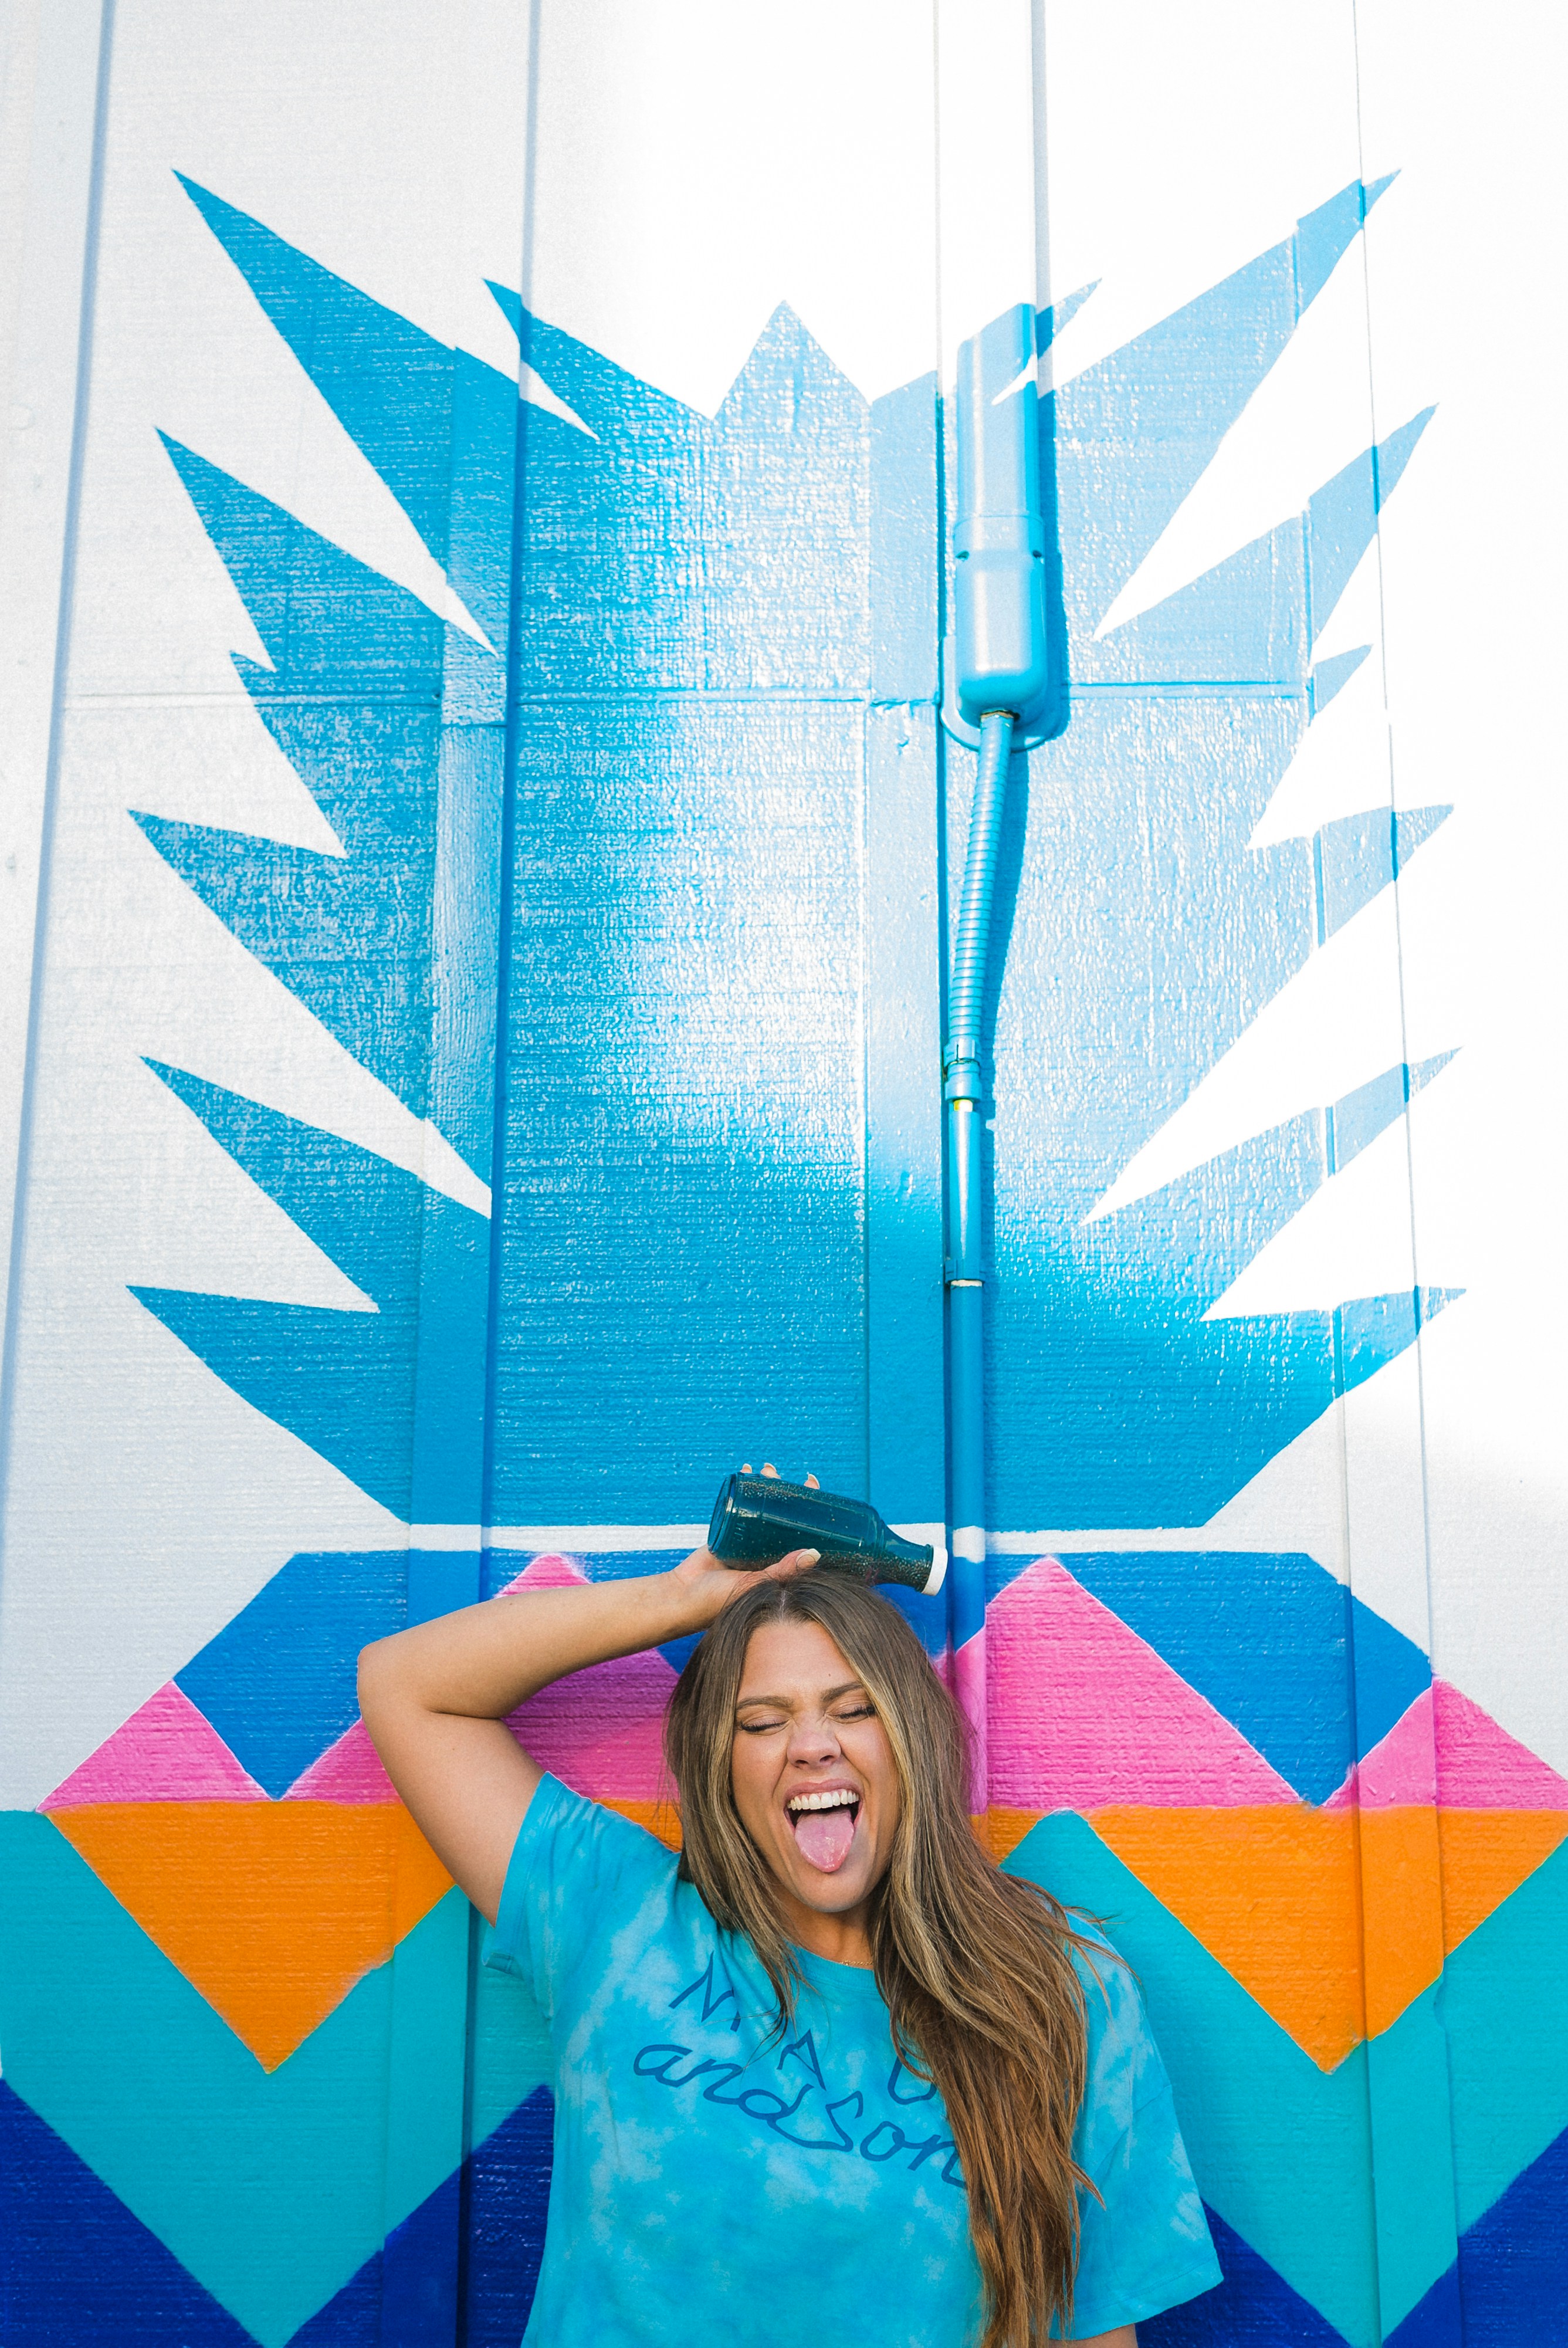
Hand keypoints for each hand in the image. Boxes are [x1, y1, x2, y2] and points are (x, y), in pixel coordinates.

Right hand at [666, 1461, 821, 1628]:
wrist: (683, 1597)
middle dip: (790, 1493)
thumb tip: (814, 1553)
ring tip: (768, 1469)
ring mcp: (745, 1539)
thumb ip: (783, 1571)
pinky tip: (747, 1470)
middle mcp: (765, 1550)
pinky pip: (737, 1505)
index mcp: (778, 1564)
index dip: (811, 1512)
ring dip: (766, 1486)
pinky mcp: (726, 1531)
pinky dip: (743, 1487)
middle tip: (798, 1477)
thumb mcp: (758, 1585)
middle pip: (784, 1515)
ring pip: (761, 1507)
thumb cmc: (721, 1600)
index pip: (801, 1533)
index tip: (815, 1489)